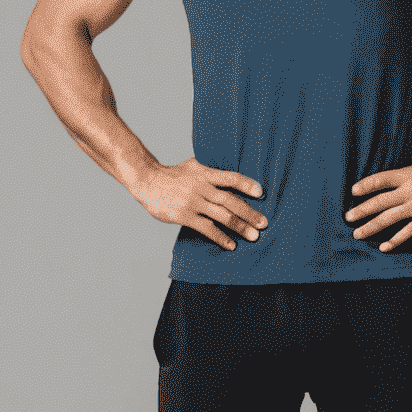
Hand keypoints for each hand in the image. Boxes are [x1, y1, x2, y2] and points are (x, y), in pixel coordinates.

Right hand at [132, 158, 267, 251]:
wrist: (147, 181)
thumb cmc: (173, 175)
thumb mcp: (194, 166)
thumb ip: (211, 172)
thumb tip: (233, 178)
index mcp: (205, 173)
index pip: (230, 178)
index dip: (246, 184)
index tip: (261, 193)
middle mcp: (201, 187)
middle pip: (230, 200)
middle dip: (249, 213)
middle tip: (264, 223)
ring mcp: (193, 202)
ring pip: (222, 216)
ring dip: (240, 227)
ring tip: (254, 236)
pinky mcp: (185, 216)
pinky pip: (207, 228)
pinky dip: (221, 237)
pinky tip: (231, 245)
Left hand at [345, 156, 411, 250]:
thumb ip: (410, 163)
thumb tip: (399, 155)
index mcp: (407, 174)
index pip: (381, 179)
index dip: (366, 185)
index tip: (352, 192)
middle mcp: (410, 188)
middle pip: (380, 200)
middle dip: (361, 210)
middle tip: (347, 217)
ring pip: (390, 216)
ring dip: (371, 226)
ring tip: (357, 234)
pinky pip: (408, 230)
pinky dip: (395, 240)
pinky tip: (383, 247)